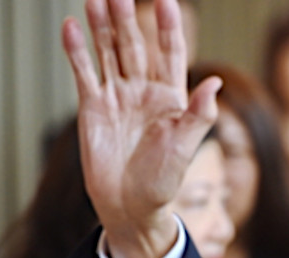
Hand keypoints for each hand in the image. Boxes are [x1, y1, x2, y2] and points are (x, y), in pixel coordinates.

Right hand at [61, 0, 220, 257]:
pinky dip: (77, 51)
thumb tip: (215, 82)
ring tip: (97, 0)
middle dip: (129, 19)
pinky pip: (85, 72)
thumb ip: (199, 114)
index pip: (171, 53)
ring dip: (103, 27)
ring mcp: (118, 96)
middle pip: (136, 45)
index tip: (167, 1)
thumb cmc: (164, 180)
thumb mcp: (185, 146)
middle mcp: (144, 91)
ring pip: (109, 52)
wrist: (131, 206)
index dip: (168, 27)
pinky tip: (72, 28)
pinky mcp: (93, 107)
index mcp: (172, 97)